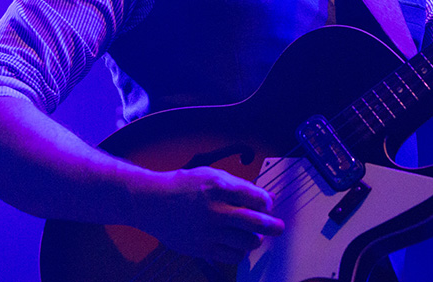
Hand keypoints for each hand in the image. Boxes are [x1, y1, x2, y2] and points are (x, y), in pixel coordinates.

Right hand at [136, 166, 284, 263]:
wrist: (152, 203)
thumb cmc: (185, 187)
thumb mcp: (212, 175)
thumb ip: (241, 186)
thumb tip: (266, 198)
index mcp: (219, 188)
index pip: (256, 198)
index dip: (267, 203)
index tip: (267, 205)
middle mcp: (215, 211)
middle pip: (255, 222)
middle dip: (273, 226)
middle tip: (279, 227)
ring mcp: (208, 232)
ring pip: (247, 242)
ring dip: (255, 239)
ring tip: (253, 235)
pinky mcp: (201, 249)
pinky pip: (233, 256)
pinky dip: (240, 251)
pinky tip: (236, 243)